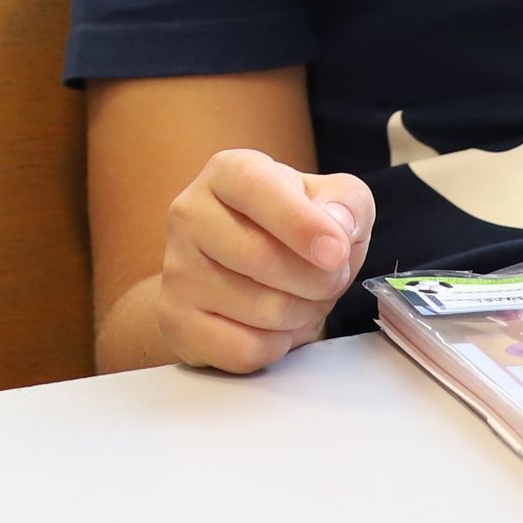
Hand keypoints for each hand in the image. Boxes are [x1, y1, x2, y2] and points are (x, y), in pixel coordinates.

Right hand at [155, 150, 375, 374]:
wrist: (238, 273)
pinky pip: (245, 349)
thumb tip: (337, 228)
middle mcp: (190, 213)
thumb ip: (347, 202)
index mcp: (227, 173)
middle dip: (317, 280)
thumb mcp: (331, 201)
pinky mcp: (175, 319)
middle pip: (260, 257)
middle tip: (331, 280)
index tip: (336, 253)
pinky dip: (276, 345)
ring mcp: (177, 269)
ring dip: (302, 314)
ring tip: (301, 299)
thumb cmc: (290, 231)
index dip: (298, 222)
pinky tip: (272, 326)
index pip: (254, 187)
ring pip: (261, 310)